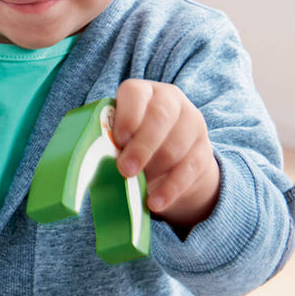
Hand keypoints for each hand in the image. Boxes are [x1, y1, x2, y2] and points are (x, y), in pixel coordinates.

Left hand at [112, 79, 220, 228]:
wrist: (171, 163)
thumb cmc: (133, 147)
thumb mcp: (120, 140)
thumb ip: (108, 145)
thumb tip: (89, 167)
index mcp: (143, 93)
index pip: (136, 93)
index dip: (127, 115)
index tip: (118, 140)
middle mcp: (171, 101)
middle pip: (161, 117)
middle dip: (142, 146)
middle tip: (125, 171)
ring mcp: (191, 123)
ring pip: (177, 144)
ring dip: (155, 169)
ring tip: (139, 190)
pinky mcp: (204, 150)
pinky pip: (189, 168)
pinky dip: (171, 188)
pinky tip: (155, 202)